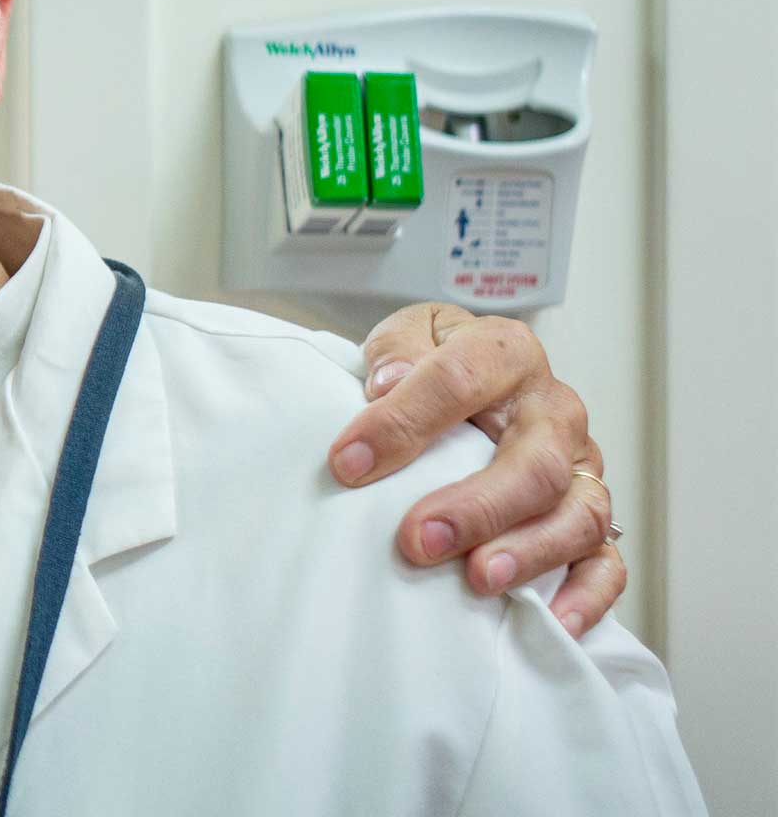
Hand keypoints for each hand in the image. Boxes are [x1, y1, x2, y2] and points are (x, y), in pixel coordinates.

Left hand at [327, 302, 621, 635]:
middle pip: (536, 463)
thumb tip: (386, 383)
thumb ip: (397, 351)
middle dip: (477, 507)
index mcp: (506, 355)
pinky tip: (552, 622)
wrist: (477, 374)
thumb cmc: (434, 362)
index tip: (348, 463)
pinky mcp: (590, 516)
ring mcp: (580, 467)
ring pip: (580, 513)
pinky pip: (608, 561)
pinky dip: (588, 595)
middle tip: (418, 540)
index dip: (403, 422)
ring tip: (480, 580)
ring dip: (531, 552)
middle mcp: (554, 411)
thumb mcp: (409, 334)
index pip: (461, 380)